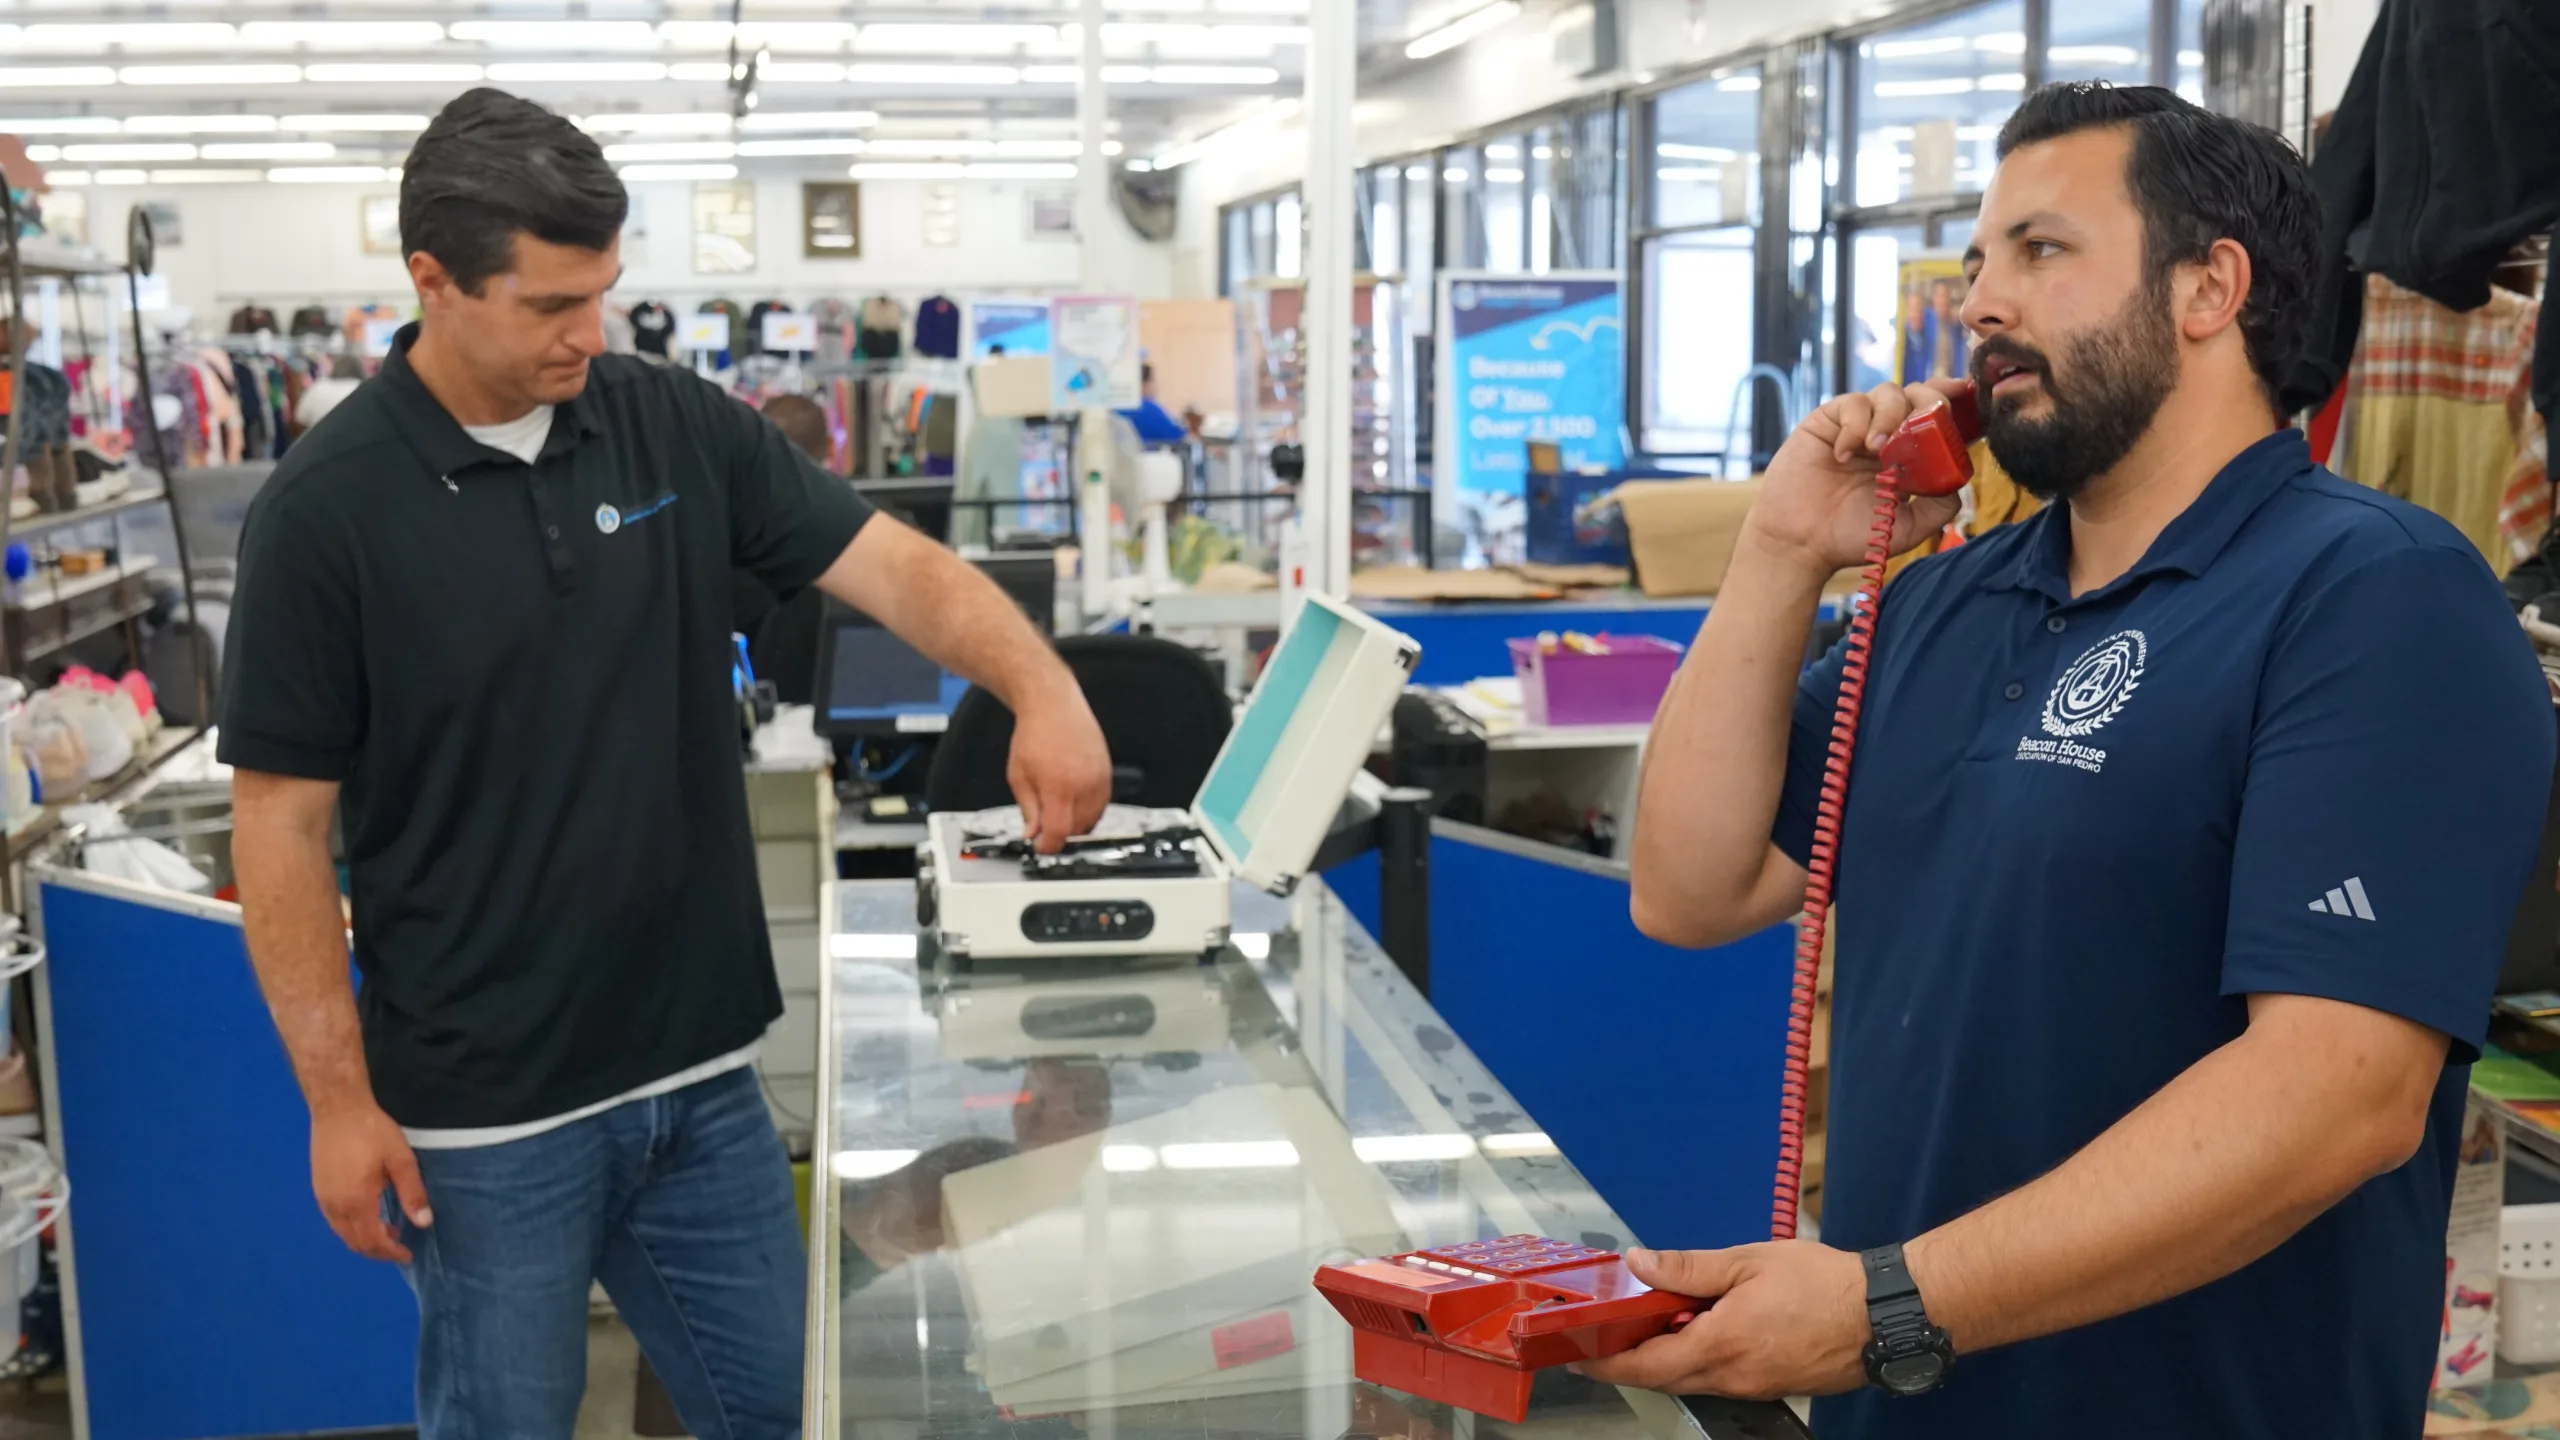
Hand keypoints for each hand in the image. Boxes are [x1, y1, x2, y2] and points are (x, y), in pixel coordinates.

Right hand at [310, 1102, 430, 1263]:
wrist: (338, 1108)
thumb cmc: (372, 1131)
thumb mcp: (401, 1160)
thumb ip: (412, 1193)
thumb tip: (423, 1223)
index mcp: (356, 1202)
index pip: (372, 1241)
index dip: (390, 1252)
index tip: (407, 1254)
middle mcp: (335, 1207)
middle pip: (355, 1242)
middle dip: (377, 1250)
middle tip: (399, 1246)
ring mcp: (323, 1198)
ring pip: (342, 1233)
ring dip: (364, 1239)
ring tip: (388, 1231)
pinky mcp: (318, 1189)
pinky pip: (335, 1220)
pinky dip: (352, 1227)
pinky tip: (368, 1215)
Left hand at [1007, 681, 1110, 853]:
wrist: (1054, 704)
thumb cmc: (1035, 734)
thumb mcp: (1018, 775)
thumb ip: (1028, 808)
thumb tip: (1033, 833)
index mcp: (1059, 786)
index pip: (1059, 832)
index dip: (1049, 846)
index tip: (1042, 848)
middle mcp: (1084, 784)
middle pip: (1078, 829)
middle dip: (1061, 834)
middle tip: (1045, 829)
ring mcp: (1099, 778)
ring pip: (1093, 819)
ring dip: (1076, 824)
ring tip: (1059, 812)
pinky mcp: (1107, 772)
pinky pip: (1102, 804)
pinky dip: (1089, 810)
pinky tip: (1073, 801)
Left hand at [1575, 1242, 1869, 1399]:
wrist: (1883, 1316)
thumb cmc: (1823, 1284)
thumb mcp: (1747, 1262)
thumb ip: (1688, 1268)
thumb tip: (1639, 1263)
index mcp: (1720, 1345)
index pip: (1646, 1366)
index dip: (1608, 1364)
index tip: (1581, 1358)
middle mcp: (1733, 1377)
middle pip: (1665, 1378)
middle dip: (1632, 1359)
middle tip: (1609, 1335)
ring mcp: (1754, 1386)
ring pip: (1694, 1379)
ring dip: (1669, 1356)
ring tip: (1661, 1320)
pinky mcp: (1773, 1386)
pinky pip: (1722, 1379)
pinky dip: (1701, 1358)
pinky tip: (1705, 1328)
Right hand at [1744, 381, 1968, 575]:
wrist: (1801, 543)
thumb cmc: (1850, 538)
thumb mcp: (1907, 528)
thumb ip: (1939, 505)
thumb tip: (1958, 476)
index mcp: (1909, 456)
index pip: (1938, 418)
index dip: (1953, 401)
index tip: (1965, 394)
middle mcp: (1887, 435)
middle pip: (1918, 394)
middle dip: (1928, 400)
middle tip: (1923, 423)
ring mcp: (1858, 426)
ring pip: (1888, 392)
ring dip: (1891, 415)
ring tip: (1877, 449)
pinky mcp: (1828, 421)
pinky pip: (1852, 403)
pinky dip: (1855, 425)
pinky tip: (1845, 455)